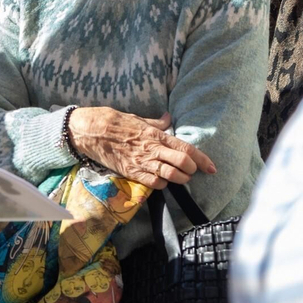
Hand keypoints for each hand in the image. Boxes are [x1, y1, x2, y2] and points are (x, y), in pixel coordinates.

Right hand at [66, 108, 214, 188]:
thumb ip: (155, 123)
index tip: (211, 167)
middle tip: (194, 171)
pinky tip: (163, 180)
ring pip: (170, 175)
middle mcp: (151, 149)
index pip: (185, 148)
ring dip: (180, 179)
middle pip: (182, 163)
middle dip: (192, 170)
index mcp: (155, 135)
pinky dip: (162, 184)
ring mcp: (141, 162)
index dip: (202, 159)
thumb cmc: (113, 121)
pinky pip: (153, 183)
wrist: (90, 131)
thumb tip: (169, 119)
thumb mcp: (137, 118)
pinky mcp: (131, 172)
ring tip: (182, 177)